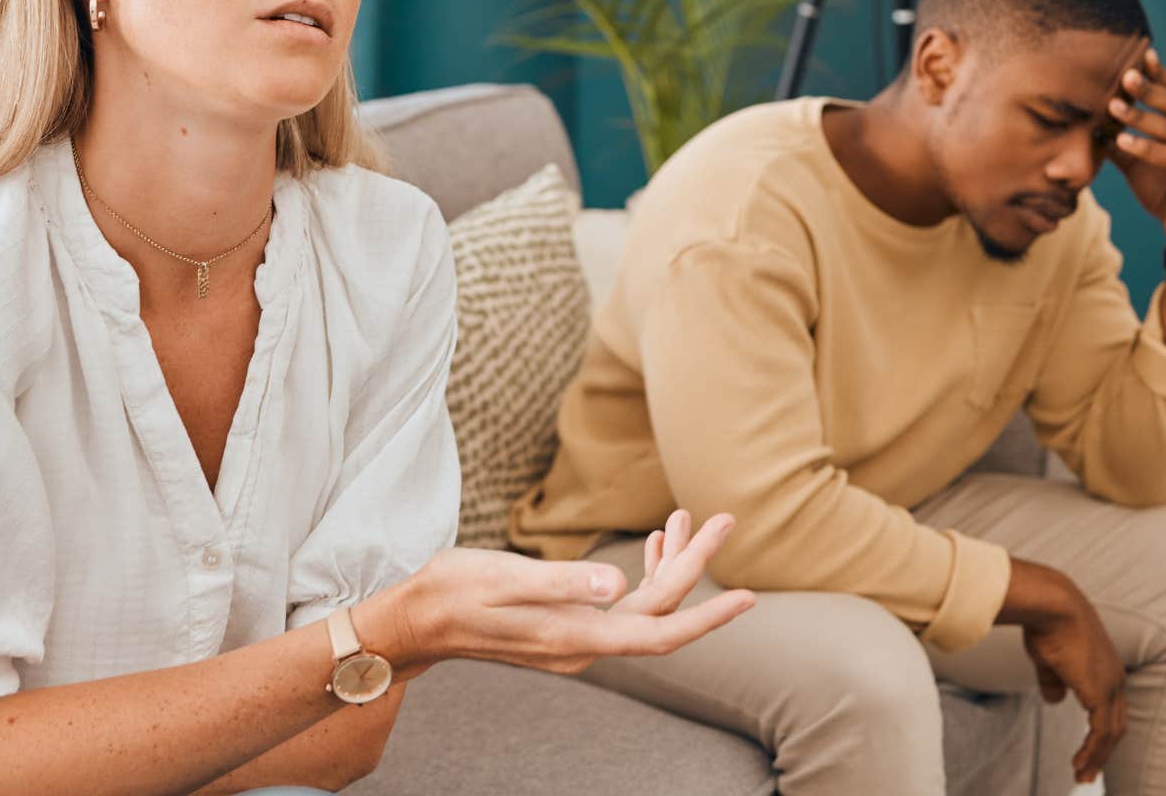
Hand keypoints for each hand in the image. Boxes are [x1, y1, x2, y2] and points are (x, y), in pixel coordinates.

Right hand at [364, 510, 754, 679]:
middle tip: (724, 520)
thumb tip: (616, 584)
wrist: (416, 621)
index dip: (707, 616)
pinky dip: (643, 575)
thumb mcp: (503, 579)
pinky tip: (650, 547)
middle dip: (696, 568)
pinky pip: (621, 606)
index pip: (659, 632)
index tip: (749, 597)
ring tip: (688, 520)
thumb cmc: (453, 593)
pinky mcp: (565, 626)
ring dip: (671, 568)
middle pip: (658, 612)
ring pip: (642, 607)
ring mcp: (575, 638)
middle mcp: (584, 644)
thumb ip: (560, 583)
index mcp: (576, 636)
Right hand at [1001, 560, 1127, 784]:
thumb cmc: (1046, 623)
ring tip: (1081, 776)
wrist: (1051, 605)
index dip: (1100, 731)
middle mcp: (1116, 679)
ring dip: (1097, 757)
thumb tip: (1056, 700)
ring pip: (1112, 733)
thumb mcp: (1048, 657)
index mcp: (1106, 668)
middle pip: (1116, 725)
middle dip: (1102, 751)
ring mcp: (1111, 686)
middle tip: (1086, 772)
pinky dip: (1092, 751)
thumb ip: (1054, 681)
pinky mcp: (1100, 693)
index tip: (1088, 749)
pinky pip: (1101, 733)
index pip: (1110, 708)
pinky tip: (1080, 763)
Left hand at [1104, 48, 1165, 263]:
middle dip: (1150, 88)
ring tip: (1114, 106)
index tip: (1139, 55)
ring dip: (1142, 117)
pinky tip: (1123, 141)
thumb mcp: (1140, 164)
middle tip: (1124, 74)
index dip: (1160, 73)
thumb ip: (1122, 143)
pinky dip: (1148, 148)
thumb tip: (1090, 126)